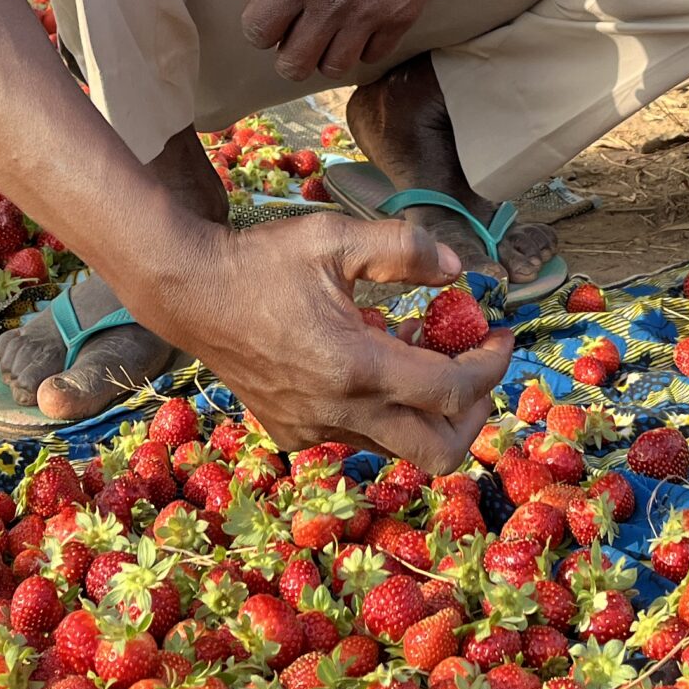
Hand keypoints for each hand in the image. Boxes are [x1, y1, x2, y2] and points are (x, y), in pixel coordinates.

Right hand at [133, 210, 512, 471]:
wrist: (187, 293)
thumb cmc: (260, 261)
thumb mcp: (336, 238)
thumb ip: (404, 248)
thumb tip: (459, 267)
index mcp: (356, 366)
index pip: (452, 391)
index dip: (491, 366)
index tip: (501, 334)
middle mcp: (338, 410)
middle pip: (439, 450)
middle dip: (473, 413)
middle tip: (476, 367)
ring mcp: (312, 427)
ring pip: (398, 444)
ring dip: (426, 408)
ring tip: (421, 351)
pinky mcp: (293, 430)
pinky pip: (357, 434)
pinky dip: (383, 407)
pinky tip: (372, 360)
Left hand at [225, 0, 456, 79]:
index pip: (258, 33)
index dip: (259, 28)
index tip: (273, 15)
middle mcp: (330, 3)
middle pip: (292, 64)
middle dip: (287, 52)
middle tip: (298, 31)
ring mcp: (367, 14)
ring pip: (333, 67)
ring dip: (325, 54)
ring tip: (330, 29)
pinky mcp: (400, 17)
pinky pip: (373, 55)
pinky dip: (364, 47)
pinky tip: (362, 22)